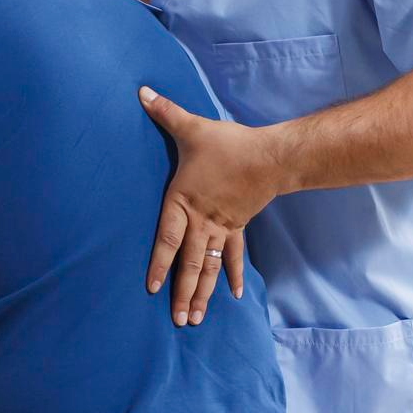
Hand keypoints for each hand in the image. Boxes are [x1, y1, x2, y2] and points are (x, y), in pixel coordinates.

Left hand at [139, 87, 282, 325]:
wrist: (271, 157)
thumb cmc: (229, 144)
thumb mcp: (192, 127)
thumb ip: (164, 112)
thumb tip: (140, 91)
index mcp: (185, 202)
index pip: (168, 238)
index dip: (159, 263)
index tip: (151, 287)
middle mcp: (203, 221)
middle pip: (191, 263)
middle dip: (183, 293)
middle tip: (177, 321)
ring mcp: (222, 228)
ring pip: (211, 267)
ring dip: (203, 293)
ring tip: (194, 320)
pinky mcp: (238, 227)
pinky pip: (234, 256)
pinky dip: (235, 276)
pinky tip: (235, 297)